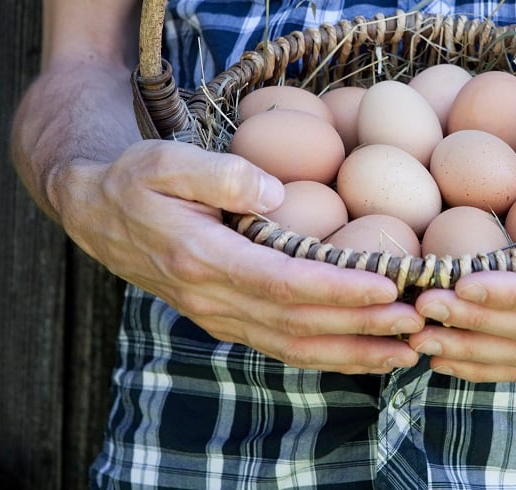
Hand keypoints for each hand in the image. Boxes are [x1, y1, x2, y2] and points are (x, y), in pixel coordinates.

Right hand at [56, 139, 423, 373]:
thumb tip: (279, 194)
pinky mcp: (227, 320)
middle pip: (298, 322)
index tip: (386, 286)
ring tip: (406, 351)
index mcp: (202, 258)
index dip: (337, 288)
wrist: (96, 214)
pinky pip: (282, 346)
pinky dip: (328, 354)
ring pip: (293, 346)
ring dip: (353, 352)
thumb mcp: (164, 160)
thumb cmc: (136, 179)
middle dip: (361, 326)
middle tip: (418, 321)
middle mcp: (212, 299)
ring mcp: (219, 316)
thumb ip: (219, 174)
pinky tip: (367, 353)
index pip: (281, 282)